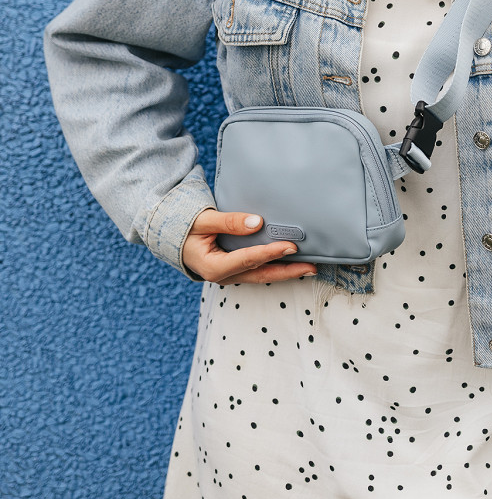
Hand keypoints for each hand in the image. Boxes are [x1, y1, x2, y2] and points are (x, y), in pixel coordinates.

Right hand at [181, 209, 317, 284]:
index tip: (291, 246)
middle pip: (261, 274)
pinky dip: (275, 267)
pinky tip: (290, 263)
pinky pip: (257, 271)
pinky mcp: (234, 271)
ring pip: (262, 275)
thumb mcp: (204, 221)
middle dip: (288, 272)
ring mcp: (230, 276)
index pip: (248, 259)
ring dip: (285, 272)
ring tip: (309, 267)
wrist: (171, 236)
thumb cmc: (185, 226)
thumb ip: (230, 222)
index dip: (270, 253)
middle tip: (312, 267)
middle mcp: (223, 276)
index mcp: (213, 267)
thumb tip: (258, 222)